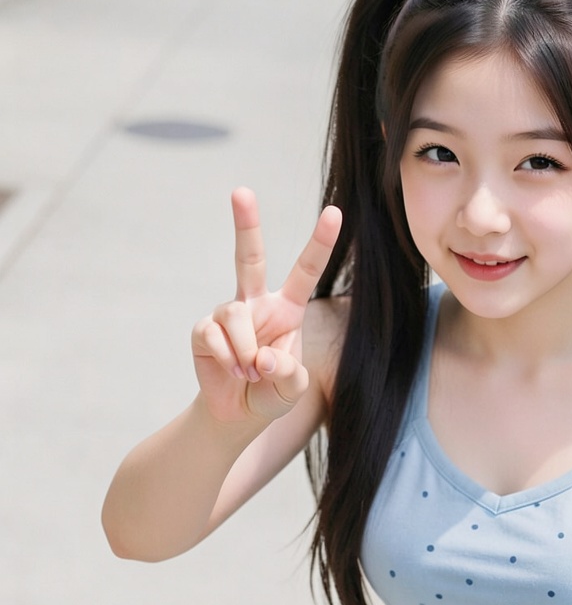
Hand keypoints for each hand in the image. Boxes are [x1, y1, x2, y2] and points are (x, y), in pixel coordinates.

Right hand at [191, 187, 341, 427]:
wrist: (237, 413)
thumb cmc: (271, 393)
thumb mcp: (293, 389)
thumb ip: (289, 375)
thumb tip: (262, 358)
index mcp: (288, 309)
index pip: (306, 271)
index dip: (320, 243)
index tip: (334, 212)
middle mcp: (257, 303)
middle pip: (249, 257)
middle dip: (245, 224)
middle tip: (241, 191)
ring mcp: (228, 313)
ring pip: (235, 316)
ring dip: (245, 352)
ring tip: (249, 374)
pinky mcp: (204, 329)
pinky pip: (214, 336)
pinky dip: (227, 360)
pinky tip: (233, 372)